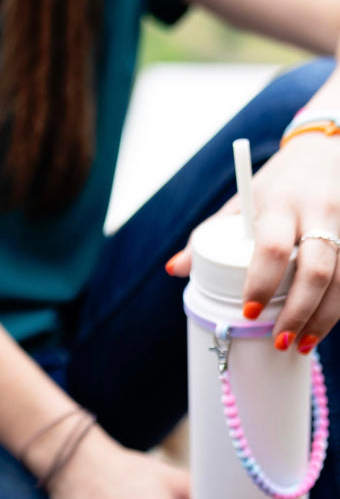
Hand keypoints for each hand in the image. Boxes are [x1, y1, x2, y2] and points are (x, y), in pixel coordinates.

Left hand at [168, 134, 339, 351]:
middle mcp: (318, 213)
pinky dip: (338, 308)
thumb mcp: (239, 203)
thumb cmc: (273, 186)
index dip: (260, 282)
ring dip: (324, 318)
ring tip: (302, 345)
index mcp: (278, 205)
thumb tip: (174, 270)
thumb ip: (206, 236)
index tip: (248, 311)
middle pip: (316, 270)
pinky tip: (321, 327)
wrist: (324, 153)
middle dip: (299, 311)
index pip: (271, 248)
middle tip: (279, 340)